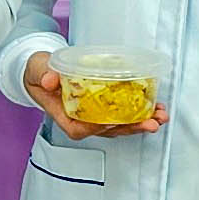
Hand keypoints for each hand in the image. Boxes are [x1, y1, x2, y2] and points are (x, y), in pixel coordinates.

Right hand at [23, 51, 169, 139]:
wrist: (43, 70)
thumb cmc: (39, 72)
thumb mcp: (38, 69)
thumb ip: (44, 73)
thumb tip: (50, 80)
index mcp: (63, 114)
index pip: (79, 129)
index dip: (95, 128)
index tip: (109, 122)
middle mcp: (81, 118)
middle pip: (106, 131)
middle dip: (130, 128)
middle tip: (150, 123)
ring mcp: (94, 115)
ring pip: (119, 125)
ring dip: (141, 122)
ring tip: (160, 117)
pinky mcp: (104, 107)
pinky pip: (123, 114)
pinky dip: (140, 112)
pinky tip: (155, 108)